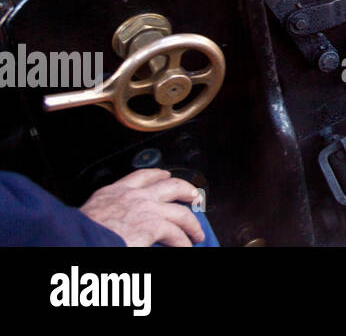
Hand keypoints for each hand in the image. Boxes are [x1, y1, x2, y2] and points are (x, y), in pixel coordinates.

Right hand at [80, 168, 205, 246]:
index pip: (142, 176)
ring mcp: (145, 208)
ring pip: (180, 211)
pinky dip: (184, 242)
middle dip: (186, 190)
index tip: (165, 176)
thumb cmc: (76, 234)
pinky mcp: (152, 225)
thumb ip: (108, 213)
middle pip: (170, 185)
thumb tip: (118, 223)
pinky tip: (186, 247)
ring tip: (196, 234)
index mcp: (113, 192)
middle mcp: (132, 195)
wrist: (72, 242)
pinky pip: (177, 233)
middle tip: (193, 197)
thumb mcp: (92, 215)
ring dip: (192, 224)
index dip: (158, 175)